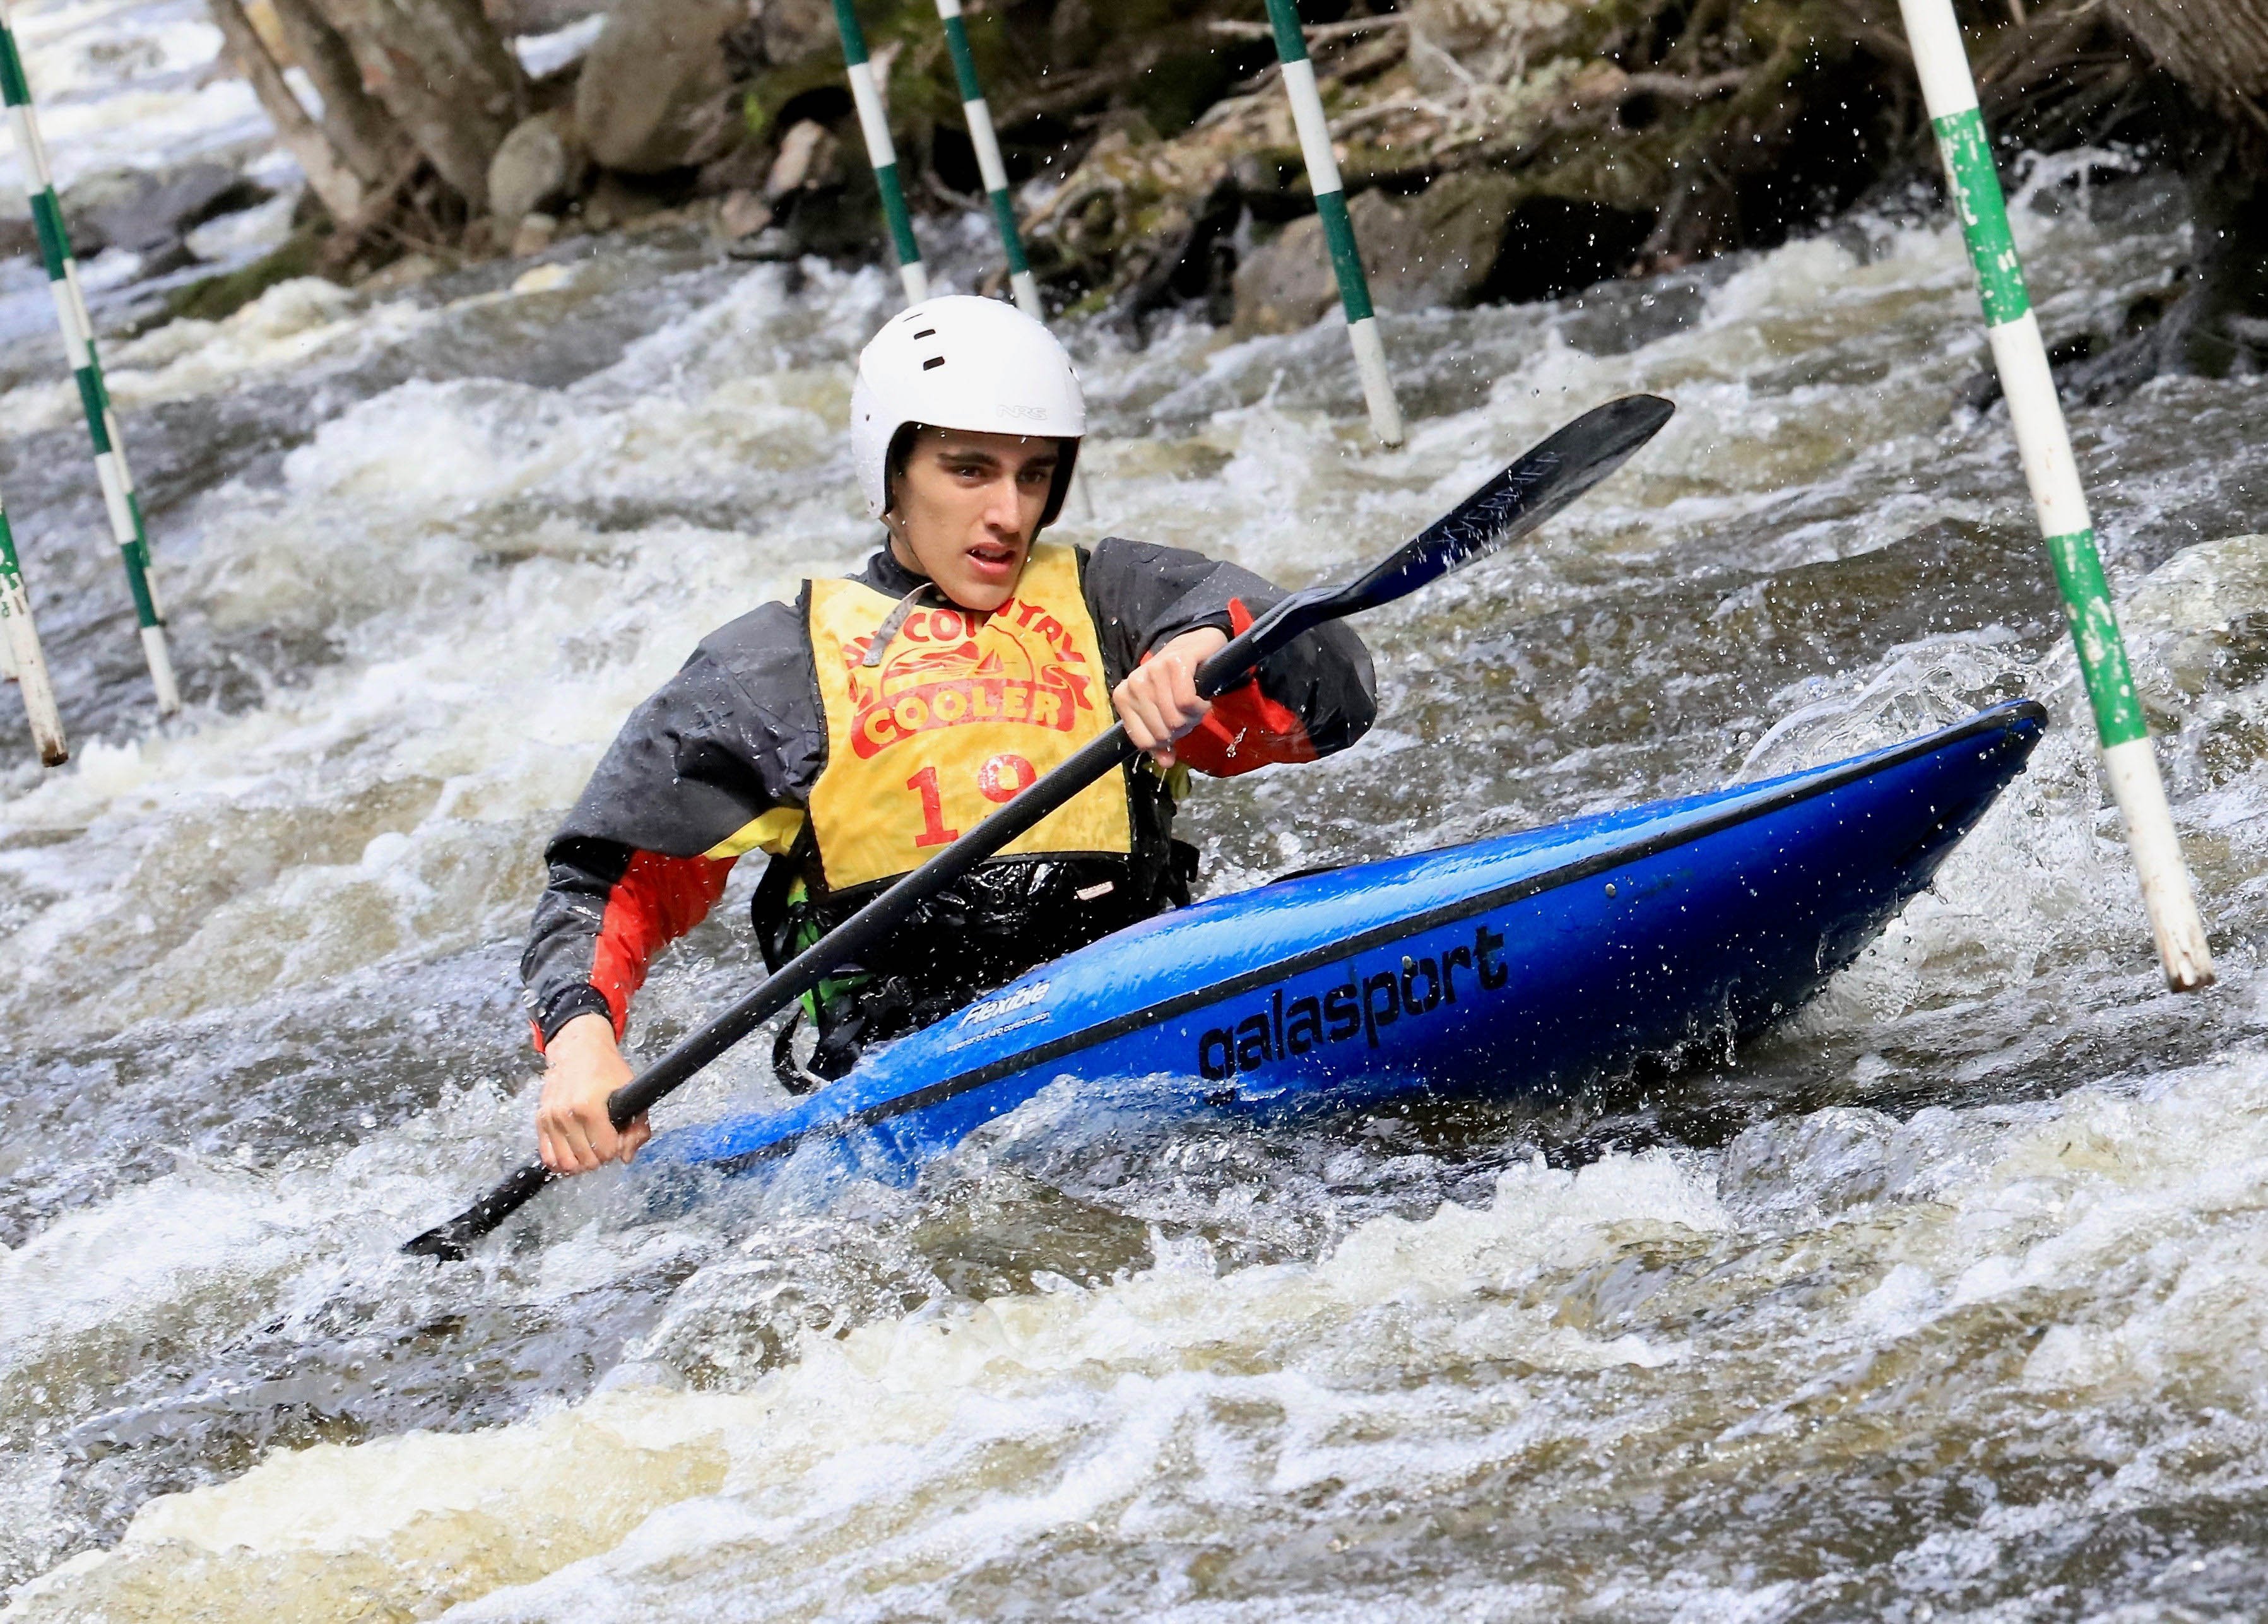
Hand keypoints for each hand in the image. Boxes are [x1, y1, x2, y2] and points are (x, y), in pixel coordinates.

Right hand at [535, 1012, 648, 1173]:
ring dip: (582, 1162)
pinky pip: (547, 1157)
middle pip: (587, 1161)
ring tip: (591, 1148)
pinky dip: (562, 1162)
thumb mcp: (630, 1092)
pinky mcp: (540, 1120)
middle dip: (601, 1156)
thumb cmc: (605, 1069)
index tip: (619, 1138)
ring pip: (566, 1164)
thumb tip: (626, 1156)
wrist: (577, 1049)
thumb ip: (637, 1127)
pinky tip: (574, 1153)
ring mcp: (550, 1118)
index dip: (617, 1149)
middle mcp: (565, 1114)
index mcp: (589, 1107)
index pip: (606, 1152)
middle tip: (606, 1141)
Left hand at [1113, 626, 1228, 768]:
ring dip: (1193, 717)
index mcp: (1123, 698)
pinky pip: (1186, 702)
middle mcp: (1134, 683)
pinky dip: (1199, 706)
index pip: (1144, 742)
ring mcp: (1153, 670)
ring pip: (1175, 719)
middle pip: (1162, 732)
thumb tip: (1166, 763)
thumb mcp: (1163, 715)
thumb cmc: (1175, 686)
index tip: (1174, 727)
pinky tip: (1202, 698)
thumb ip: (1160, 742)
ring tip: (1195, 704)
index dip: (1165, 742)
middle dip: (1182, 728)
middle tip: (1188, 713)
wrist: (1194, 647)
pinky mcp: (1175, 662)